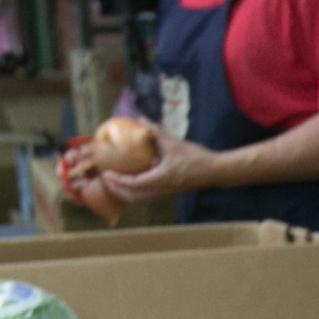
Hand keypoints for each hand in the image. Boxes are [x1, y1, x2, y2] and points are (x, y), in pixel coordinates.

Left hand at [101, 137, 221, 202]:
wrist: (214, 172)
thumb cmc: (195, 158)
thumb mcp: (174, 143)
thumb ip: (155, 132)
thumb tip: (141, 119)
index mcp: (160, 179)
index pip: (133, 184)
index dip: (117, 181)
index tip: (106, 173)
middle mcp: (160, 189)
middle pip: (132, 197)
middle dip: (116, 190)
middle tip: (105, 179)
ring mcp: (164, 192)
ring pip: (138, 199)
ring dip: (124, 193)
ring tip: (113, 183)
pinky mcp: (167, 191)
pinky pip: (145, 196)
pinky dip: (134, 192)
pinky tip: (130, 181)